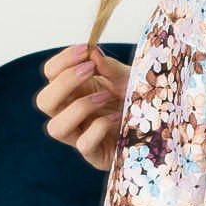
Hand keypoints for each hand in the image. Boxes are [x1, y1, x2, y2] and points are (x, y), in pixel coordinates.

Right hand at [35, 42, 130, 172]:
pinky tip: (117, 117)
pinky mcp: (95, 155)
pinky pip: (83, 145)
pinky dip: (99, 128)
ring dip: (79, 107)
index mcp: (74, 91)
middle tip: (90, 69)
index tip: (84, 49)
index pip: (50, 75)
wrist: (161, 124)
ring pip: (55, 128)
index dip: (62, 61)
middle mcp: (71, 114)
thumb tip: (92, 52)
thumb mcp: (127, 78)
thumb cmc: (140, 99)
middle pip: (44, 101)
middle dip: (64, 82)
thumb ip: (109, 66)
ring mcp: (81, 136)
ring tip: (105, 96)